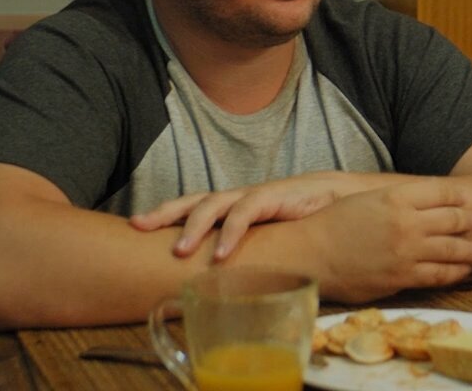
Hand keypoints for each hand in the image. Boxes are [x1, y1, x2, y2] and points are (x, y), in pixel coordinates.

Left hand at [130, 173, 352, 258]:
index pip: (190, 205)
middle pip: (192, 199)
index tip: (134, 225)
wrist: (337, 196)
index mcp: (229, 206)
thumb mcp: (263, 236)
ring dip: (194, 227)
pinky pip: (246, 212)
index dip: (163, 213)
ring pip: (213, 203)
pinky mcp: (272, 196)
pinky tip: (221, 254)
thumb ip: (241, 248)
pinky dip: (231, 233)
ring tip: (180, 251)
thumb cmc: (296, 220)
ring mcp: (252, 195)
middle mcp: (235, 198)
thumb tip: (214, 276)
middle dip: (164, 212)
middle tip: (139, 226)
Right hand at [305, 180, 471, 302]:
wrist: (310, 255)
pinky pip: (439, 275)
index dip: (458, 196)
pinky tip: (462, 270)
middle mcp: (406, 222)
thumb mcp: (367, 199)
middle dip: (468, 220)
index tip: (465, 199)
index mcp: (396, 196)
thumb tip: (422, 203)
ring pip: (452, 249)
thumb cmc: (333, 225)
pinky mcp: (402, 277)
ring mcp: (406, 251)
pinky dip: (456, 272)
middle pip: (453, 219)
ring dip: (470, 249)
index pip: (442, 191)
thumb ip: (397, 200)